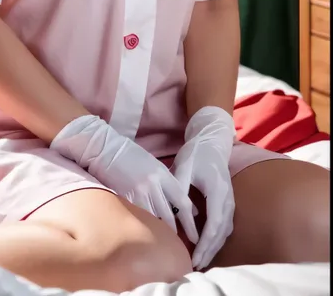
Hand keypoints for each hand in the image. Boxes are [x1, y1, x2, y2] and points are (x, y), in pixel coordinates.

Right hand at [51, 114, 197, 241]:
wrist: (105, 147)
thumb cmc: (130, 155)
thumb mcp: (154, 165)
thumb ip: (169, 184)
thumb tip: (186, 206)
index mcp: (162, 174)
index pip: (182, 201)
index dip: (191, 220)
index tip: (196, 232)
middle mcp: (153, 184)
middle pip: (171, 214)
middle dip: (180, 231)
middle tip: (185, 245)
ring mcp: (138, 192)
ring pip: (155, 218)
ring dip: (162, 231)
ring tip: (168, 243)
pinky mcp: (124, 197)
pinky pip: (138, 216)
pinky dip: (144, 225)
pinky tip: (147, 234)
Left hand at [171, 106, 235, 269]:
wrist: (212, 140)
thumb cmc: (196, 153)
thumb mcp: (184, 166)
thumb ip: (180, 187)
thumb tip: (177, 211)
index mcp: (218, 190)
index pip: (214, 223)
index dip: (205, 242)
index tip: (194, 255)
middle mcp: (228, 198)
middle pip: (222, 232)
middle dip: (209, 250)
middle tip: (196, 265)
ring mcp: (230, 200)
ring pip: (225, 231)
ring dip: (214, 247)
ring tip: (200, 260)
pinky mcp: (228, 201)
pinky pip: (225, 225)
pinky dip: (217, 239)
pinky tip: (207, 246)